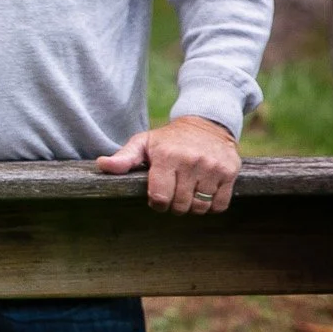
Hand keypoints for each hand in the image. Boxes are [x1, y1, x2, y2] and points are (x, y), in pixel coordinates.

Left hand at [96, 115, 239, 212]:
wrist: (206, 124)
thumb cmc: (168, 139)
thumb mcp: (143, 143)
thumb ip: (123, 157)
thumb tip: (102, 165)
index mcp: (166, 156)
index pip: (160, 196)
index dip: (157, 203)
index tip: (157, 197)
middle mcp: (191, 161)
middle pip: (180, 205)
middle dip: (174, 206)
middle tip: (173, 195)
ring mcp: (213, 167)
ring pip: (200, 207)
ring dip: (192, 207)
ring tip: (187, 194)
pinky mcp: (230, 172)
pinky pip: (220, 205)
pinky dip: (211, 206)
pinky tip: (203, 194)